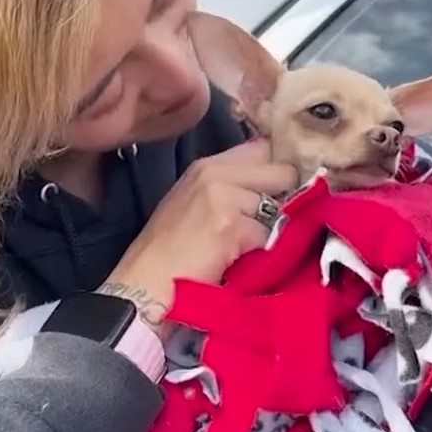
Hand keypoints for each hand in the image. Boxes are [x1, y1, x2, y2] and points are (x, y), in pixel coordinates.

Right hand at [101, 140, 297, 335]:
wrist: (146, 284)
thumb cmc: (168, 252)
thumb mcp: (193, 201)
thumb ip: (229, 186)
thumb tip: (271, 188)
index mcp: (206, 166)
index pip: (260, 148)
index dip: (278, 166)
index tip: (280, 188)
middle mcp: (216, 173)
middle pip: (280, 171)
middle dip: (285, 196)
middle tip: (272, 221)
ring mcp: (225, 197)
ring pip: (277, 207)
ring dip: (271, 229)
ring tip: (246, 246)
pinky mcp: (232, 226)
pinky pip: (268, 236)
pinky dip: (262, 252)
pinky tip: (240, 260)